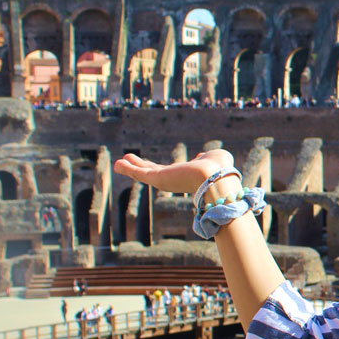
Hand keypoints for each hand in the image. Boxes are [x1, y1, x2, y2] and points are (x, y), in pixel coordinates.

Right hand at [113, 149, 234, 194]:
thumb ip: (206, 157)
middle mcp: (174, 180)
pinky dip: (128, 168)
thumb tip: (200, 157)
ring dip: (131, 168)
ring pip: (144, 174)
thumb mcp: (215, 158)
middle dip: (141, 168)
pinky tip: (118, 164)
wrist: (215, 178)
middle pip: (153, 173)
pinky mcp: (158, 179)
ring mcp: (165, 180)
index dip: (161, 169)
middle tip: (128, 162)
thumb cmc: (220, 169)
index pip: (170, 172)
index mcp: (187, 175)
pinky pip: (139, 173)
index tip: (151, 166)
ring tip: (118, 163)